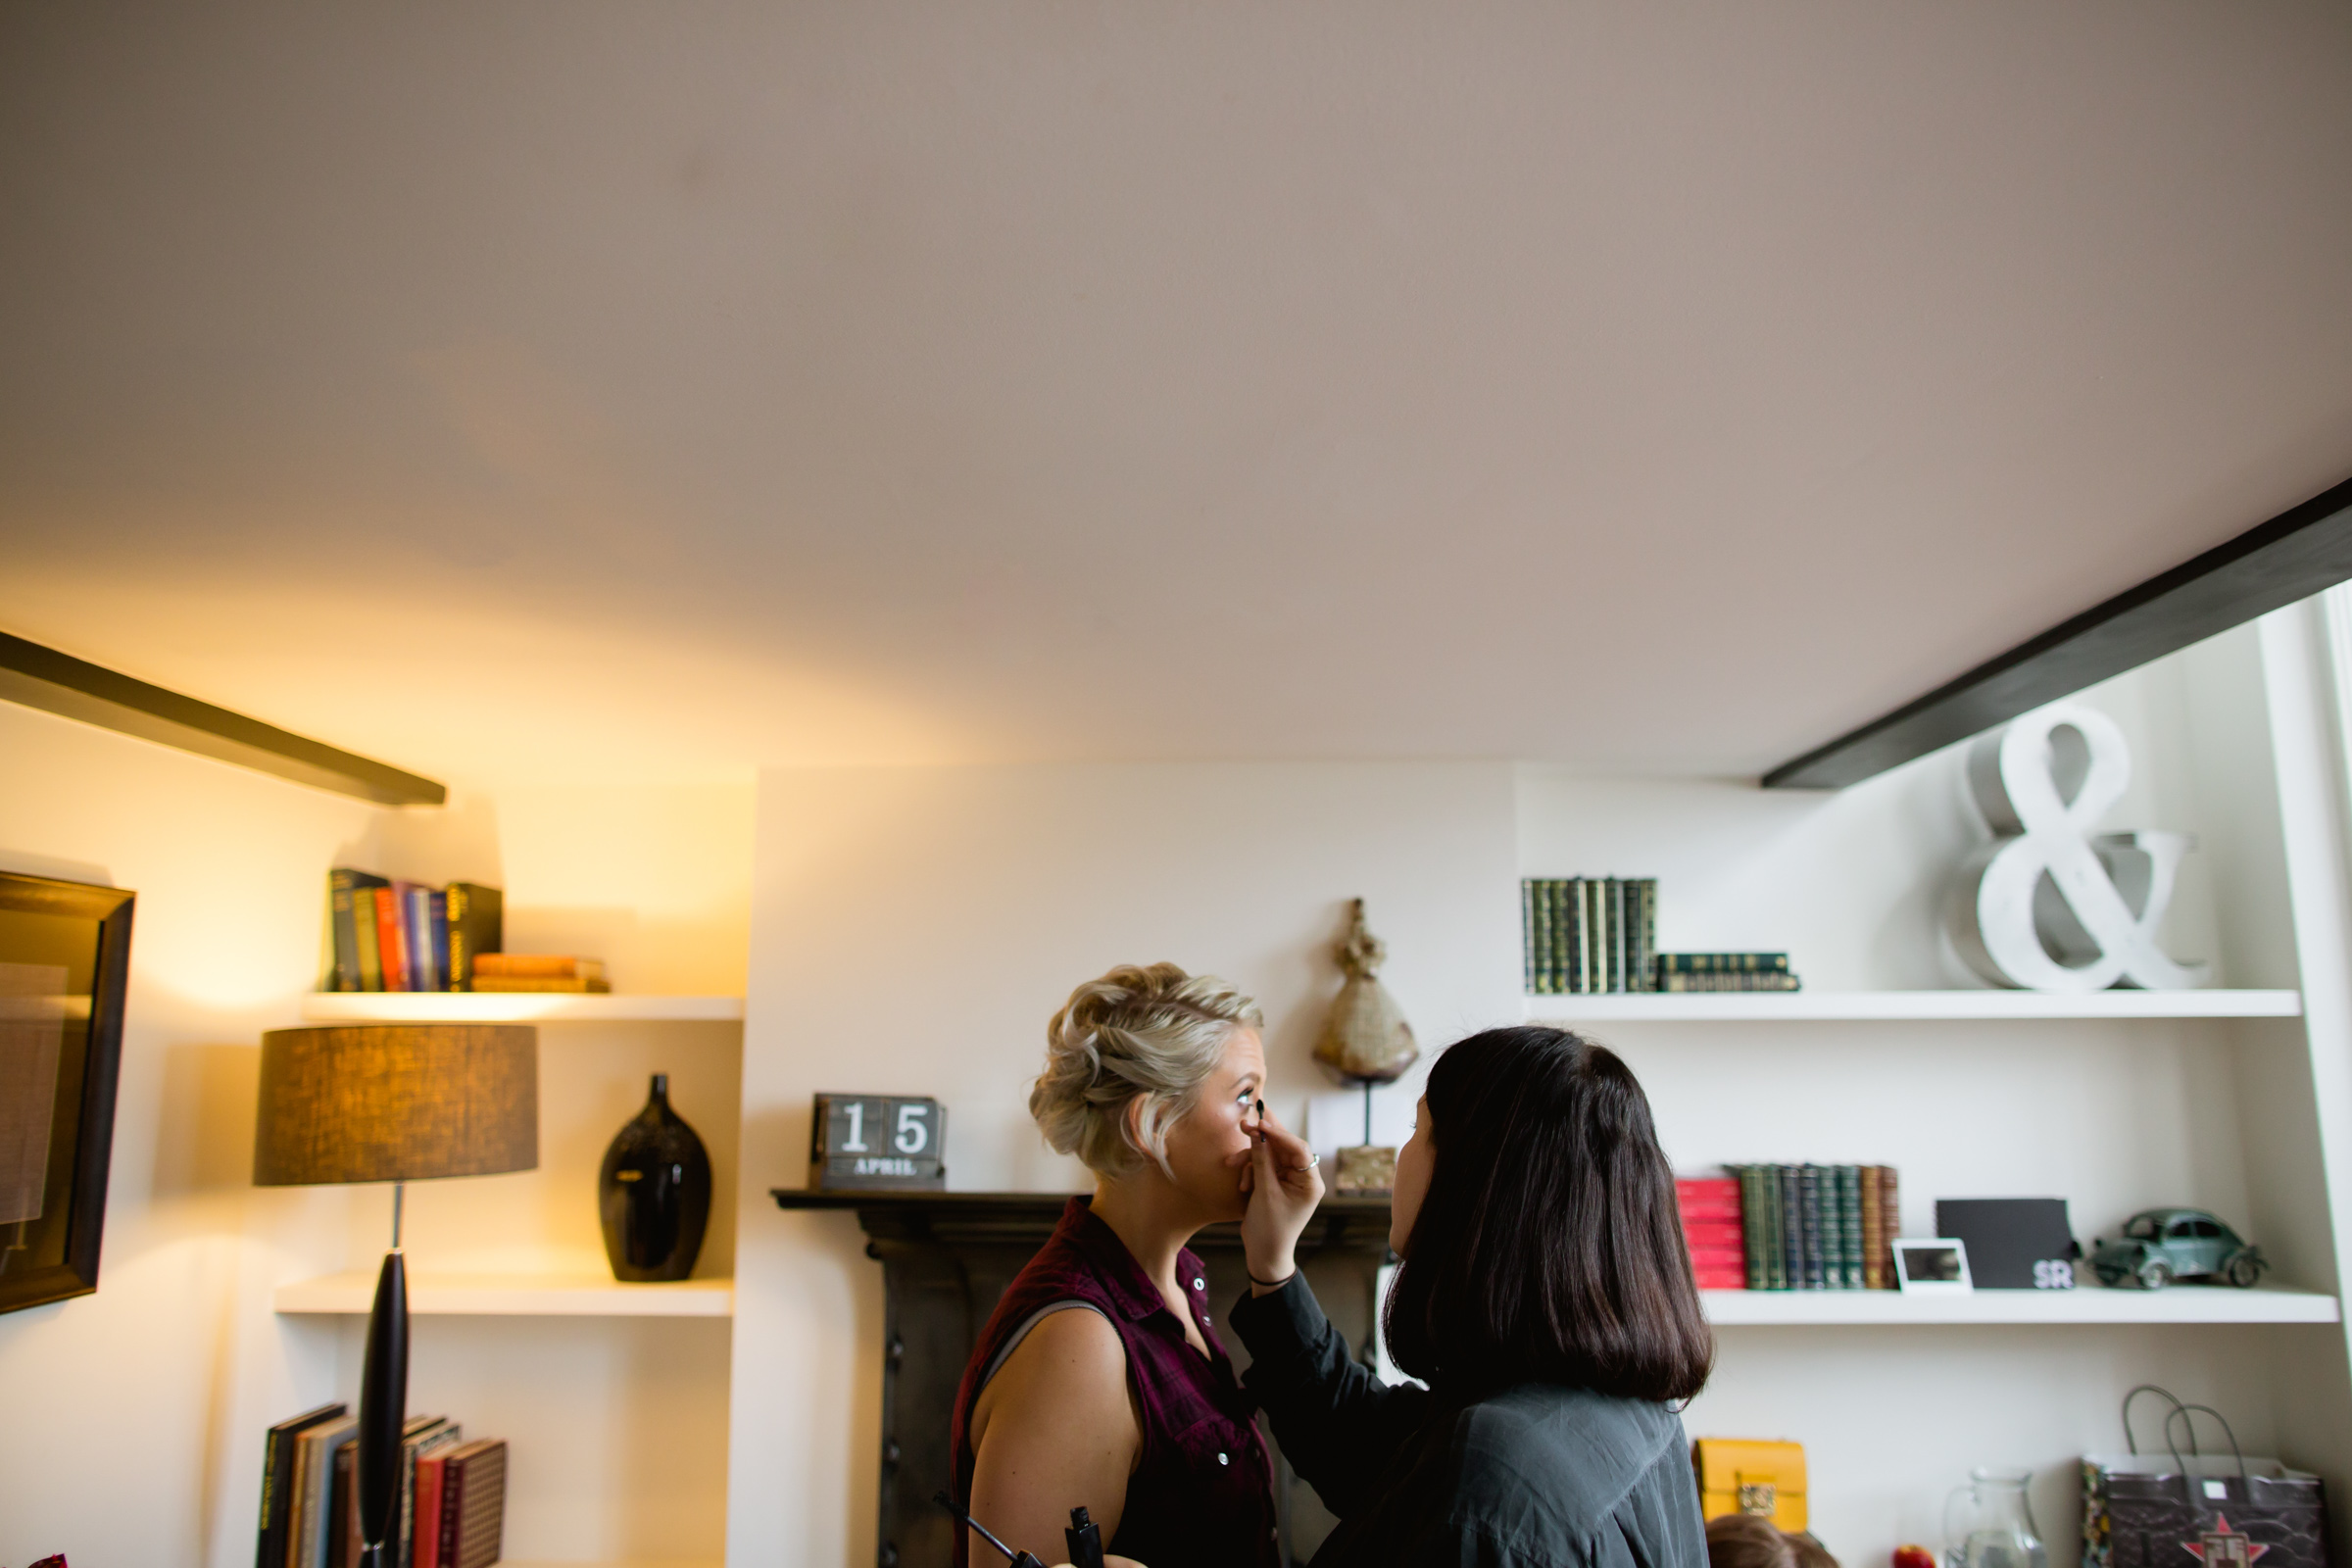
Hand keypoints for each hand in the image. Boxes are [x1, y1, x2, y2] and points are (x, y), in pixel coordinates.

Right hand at [1241, 1102, 1322, 1289]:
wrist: (1264, 1254)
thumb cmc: (1270, 1228)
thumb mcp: (1264, 1193)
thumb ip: (1261, 1161)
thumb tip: (1257, 1133)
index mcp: (1310, 1182)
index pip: (1299, 1148)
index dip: (1280, 1133)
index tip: (1260, 1123)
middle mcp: (1303, 1178)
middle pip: (1283, 1148)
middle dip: (1261, 1141)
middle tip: (1243, 1126)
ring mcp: (1289, 1180)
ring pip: (1270, 1156)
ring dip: (1250, 1159)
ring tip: (1232, 1164)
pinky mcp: (1276, 1184)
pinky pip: (1263, 1166)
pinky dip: (1250, 1171)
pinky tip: (1242, 1185)